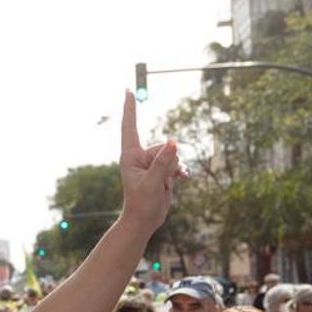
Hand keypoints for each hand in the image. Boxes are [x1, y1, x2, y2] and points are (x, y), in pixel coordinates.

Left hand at [118, 91, 182, 230]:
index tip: (128, 90)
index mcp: (130, 156)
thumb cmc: (141, 204)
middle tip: (160, 181)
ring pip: (171, 155)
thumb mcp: (152, 183)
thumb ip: (162, 163)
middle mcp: (140, 157)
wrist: (145, 220)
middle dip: (167, 162)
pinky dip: (180, 170)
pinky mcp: (161, 171)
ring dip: (174, 168)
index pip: (130, 127)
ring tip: (166, 184)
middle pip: (162, 147)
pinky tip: (183, 178)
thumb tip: (173, 142)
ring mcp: (151, 163)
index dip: (130, 109)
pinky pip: (175, 163)